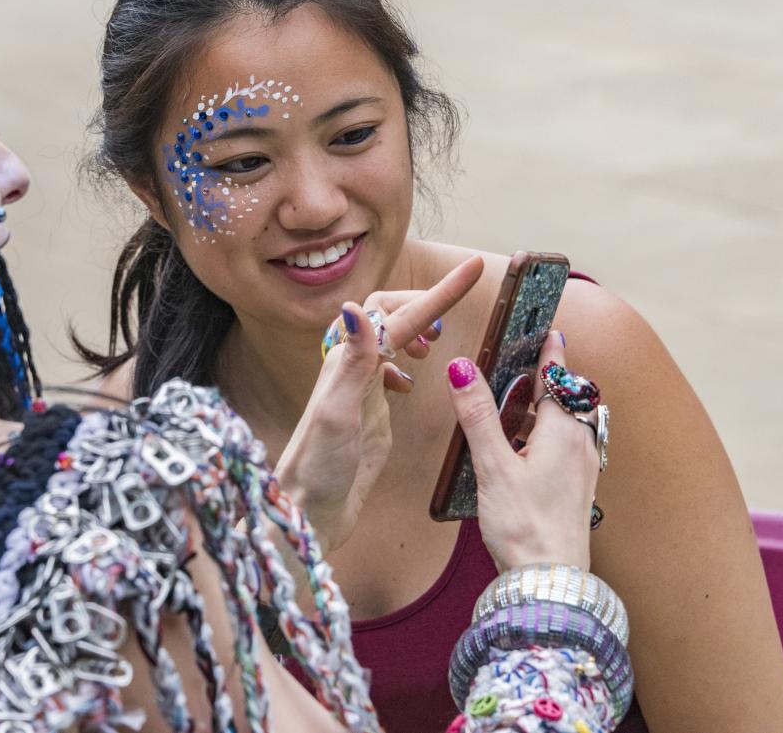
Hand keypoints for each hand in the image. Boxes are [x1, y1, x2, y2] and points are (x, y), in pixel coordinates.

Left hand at [275, 255, 483, 552]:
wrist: (308, 514)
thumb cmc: (318, 469)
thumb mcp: (337, 413)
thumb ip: (352, 362)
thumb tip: (355, 306)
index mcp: (348, 363)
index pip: (397, 314)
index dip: (439, 293)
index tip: (474, 269)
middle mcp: (351, 370)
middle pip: (388, 313)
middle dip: (422, 303)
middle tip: (451, 315)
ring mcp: (360, 391)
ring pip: (388, 339)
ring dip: (413, 328)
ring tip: (433, 342)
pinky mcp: (369, 415)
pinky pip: (386, 371)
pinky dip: (404, 363)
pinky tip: (411, 381)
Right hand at [446, 330, 598, 571]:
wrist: (549, 582)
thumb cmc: (524, 526)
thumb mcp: (493, 466)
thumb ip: (478, 416)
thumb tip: (463, 369)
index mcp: (563, 432)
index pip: (559, 379)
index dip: (551, 354)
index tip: (550, 332)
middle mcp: (579, 445)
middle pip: (565, 400)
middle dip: (545, 383)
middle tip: (522, 369)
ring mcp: (581, 470)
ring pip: (566, 426)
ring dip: (543, 412)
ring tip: (515, 409)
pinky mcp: (576, 491)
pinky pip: (566, 449)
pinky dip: (546, 436)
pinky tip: (524, 451)